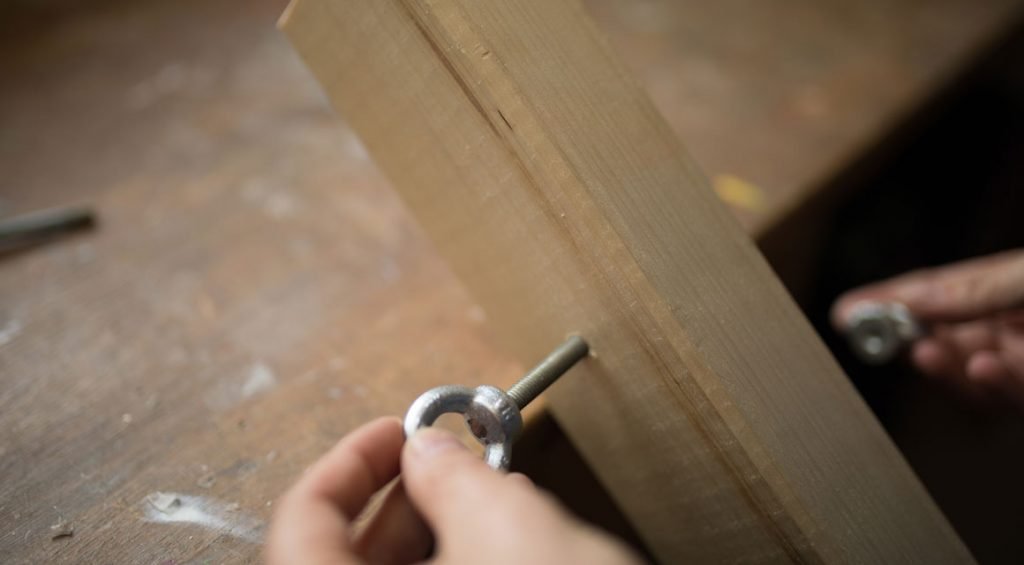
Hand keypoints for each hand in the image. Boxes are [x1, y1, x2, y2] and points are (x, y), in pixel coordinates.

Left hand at [266, 417, 640, 564]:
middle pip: (340, 560)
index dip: (348, 464)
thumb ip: (452, 477)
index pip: (300, 525)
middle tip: (443, 463)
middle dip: (398, 500)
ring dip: (432, 537)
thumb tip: (430, 451)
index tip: (393, 432)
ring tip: (487, 501)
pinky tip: (504, 550)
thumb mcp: (510, 532)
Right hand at [832, 249, 1023, 402]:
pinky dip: (995, 389)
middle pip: (946, 341)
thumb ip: (978, 288)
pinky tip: (983, 370)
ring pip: (972, 380)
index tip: (845, 312)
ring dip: (945, 371)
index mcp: (1008, 288)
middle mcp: (1013, 326)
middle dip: (908, 341)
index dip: (889, 301)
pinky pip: (1014, 400)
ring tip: (926, 355)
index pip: (937, 293)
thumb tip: (911, 300)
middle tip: (880, 338)